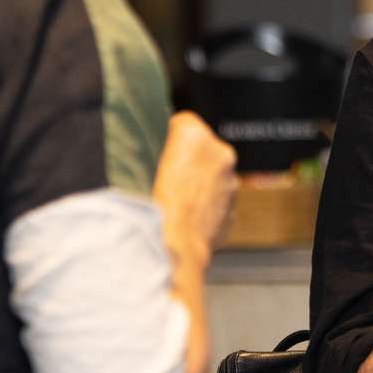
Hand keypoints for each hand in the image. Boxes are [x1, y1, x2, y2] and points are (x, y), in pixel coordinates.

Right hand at [152, 111, 238, 264]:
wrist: (173, 247)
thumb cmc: (154, 205)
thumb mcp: (140, 165)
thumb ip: (159, 149)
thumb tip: (163, 148)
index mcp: (195, 136)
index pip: (185, 125)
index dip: (172, 139)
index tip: (163, 151)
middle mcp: (221, 154)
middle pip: (204, 152)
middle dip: (190, 164)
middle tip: (168, 180)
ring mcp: (231, 185)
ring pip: (213, 179)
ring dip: (199, 187)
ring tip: (176, 204)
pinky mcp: (232, 212)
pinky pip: (217, 205)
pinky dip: (205, 210)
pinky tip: (186, 221)